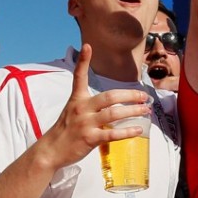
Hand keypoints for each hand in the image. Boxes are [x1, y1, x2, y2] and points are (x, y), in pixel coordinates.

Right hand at [36, 45, 151, 171]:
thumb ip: (90, 106)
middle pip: (109, 97)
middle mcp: (81, 108)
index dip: (83, 61)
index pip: (79, 77)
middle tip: (144, 96)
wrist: (51, 151)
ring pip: (114, 113)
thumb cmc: (65, 131)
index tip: (88, 46)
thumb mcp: (72, 112)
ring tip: (146, 111)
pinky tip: (138, 130)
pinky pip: (112, 133)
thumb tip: (112, 107)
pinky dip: (127, 131)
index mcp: (76, 99)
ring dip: (133, 111)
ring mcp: (85, 123)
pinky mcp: (89, 138)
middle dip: (130, 95)